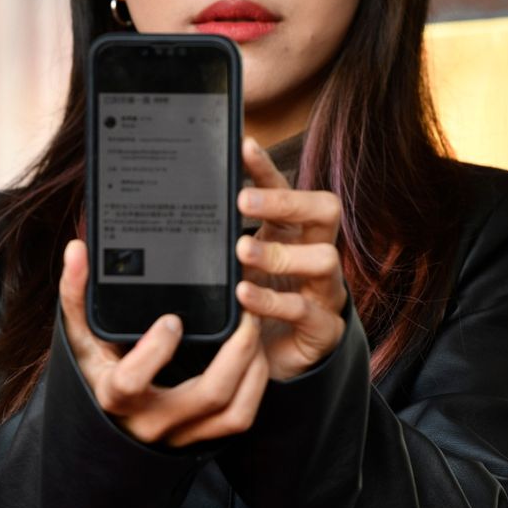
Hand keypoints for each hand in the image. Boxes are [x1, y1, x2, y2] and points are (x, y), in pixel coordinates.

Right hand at [59, 238, 269, 447]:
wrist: (108, 423)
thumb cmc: (95, 372)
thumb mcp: (81, 336)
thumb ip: (77, 294)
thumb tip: (77, 250)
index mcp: (114, 396)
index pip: (130, 382)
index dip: (155, 350)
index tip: (172, 319)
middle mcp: (150, 422)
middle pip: (207, 396)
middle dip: (237, 351)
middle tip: (245, 313)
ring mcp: (180, 433)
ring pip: (234, 413)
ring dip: (253, 368)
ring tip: (254, 329)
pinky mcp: (202, 436)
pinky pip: (240, 417)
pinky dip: (255, 384)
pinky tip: (253, 352)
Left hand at [235, 136, 349, 380]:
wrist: (269, 361)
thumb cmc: (251, 304)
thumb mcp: (234, 267)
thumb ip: (221, 240)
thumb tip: (182, 204)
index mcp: (293, 233)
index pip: (288, 189)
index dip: (268, 168)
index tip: (243, 146)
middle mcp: (315, 254)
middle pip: (324, 212)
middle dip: (286, 202)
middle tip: (243, 201)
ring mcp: (325, 291)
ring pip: (324, 259)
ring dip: (279, 253)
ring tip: (242, 252)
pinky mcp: (323, 329)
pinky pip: (306, 310)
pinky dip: (273, 301)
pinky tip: (244, 295)